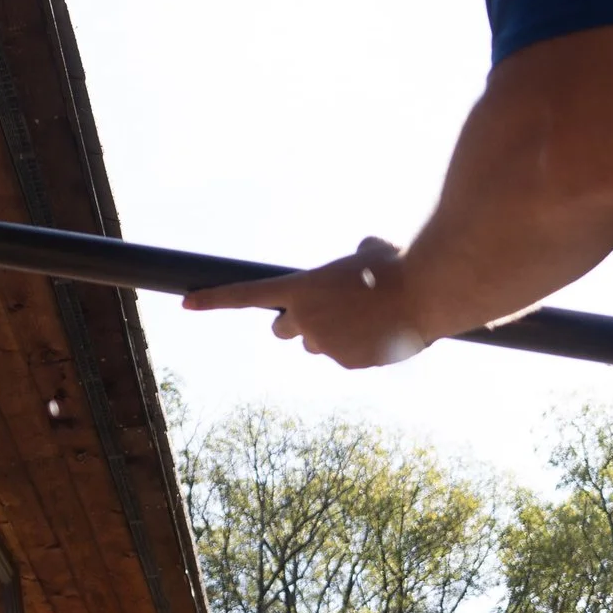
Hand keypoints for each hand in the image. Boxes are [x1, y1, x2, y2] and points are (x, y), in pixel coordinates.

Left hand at [182, 237, 431, 369]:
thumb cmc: (398, 263)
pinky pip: (346, 356)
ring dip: (332, 335)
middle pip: (284, 330)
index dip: (213, 301)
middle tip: (327, 311)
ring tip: (367, 318)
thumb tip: (363, 251)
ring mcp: (326, 345)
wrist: (427, 292)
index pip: (245, 296)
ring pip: (318, 345)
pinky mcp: (349, 363)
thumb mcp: (370, 249)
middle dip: (299, 324)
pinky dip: (359, 348)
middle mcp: (305, 320)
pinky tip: (383, 332)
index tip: (185, 304)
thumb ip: (355, 255)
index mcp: (301, 288)